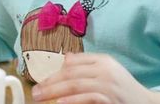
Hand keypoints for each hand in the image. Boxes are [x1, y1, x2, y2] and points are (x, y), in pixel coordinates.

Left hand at [32, 53, 159, 103]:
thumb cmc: (123, 89)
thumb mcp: (107, 72)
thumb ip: (87, 65)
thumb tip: (65, 59)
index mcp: (103, 60)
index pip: (73, 63)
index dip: (54, 72)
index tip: (41, 81)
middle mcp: (105, 69)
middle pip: (70, 73)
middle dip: (50, 82)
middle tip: (35, 92)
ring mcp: (108, 84)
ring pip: (75, 85)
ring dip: (54, 91)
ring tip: (41, 97)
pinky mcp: (111, 99)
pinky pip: (87, 97)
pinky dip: (72, 100)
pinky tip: (60, 102)